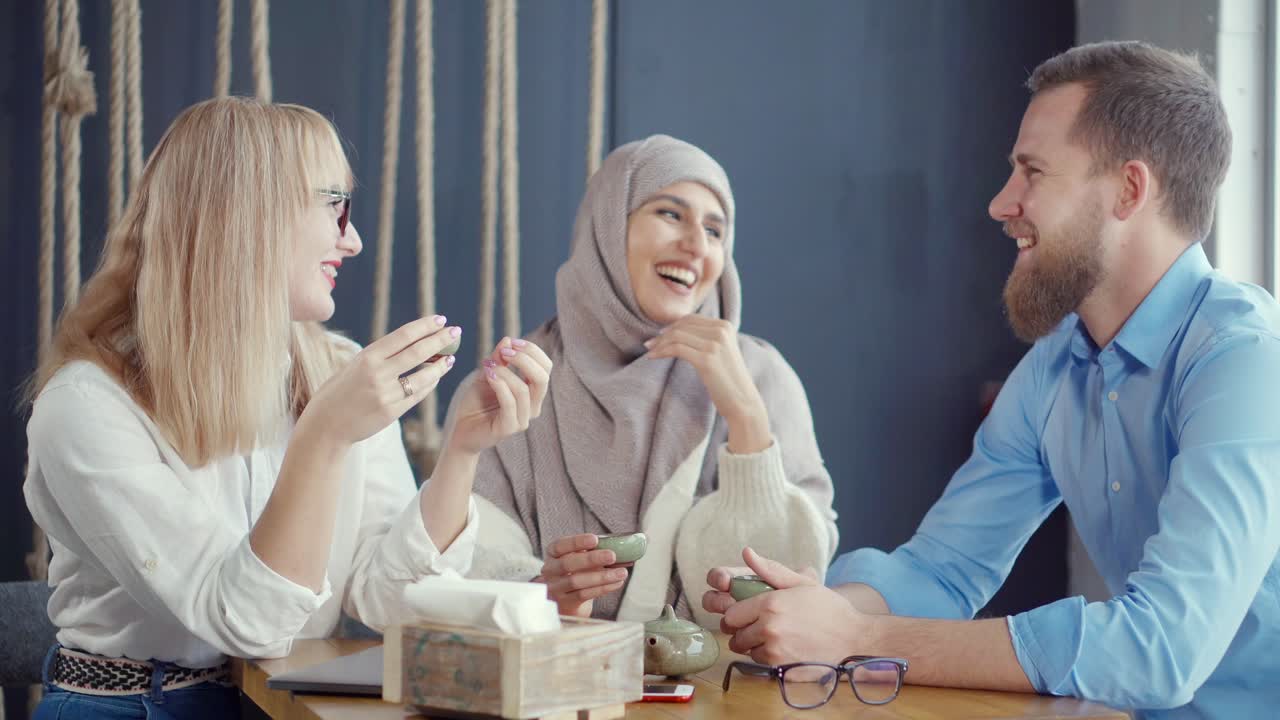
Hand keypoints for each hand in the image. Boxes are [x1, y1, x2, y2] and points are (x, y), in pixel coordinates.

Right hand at [301, 315, 459, 445]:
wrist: (325, 426)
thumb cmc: (338, 392)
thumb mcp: (353, 367)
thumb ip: (379, 357)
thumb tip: (410, 342)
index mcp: (367, 357)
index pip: (403, 335)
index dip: (425, 326)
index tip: (441, 319)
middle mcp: (378, 374)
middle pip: (418, 352)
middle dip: (440, 339)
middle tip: (455, 331)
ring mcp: (386, 394)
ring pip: (423, 376)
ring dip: (440, 366)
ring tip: (450, 358)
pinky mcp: (392, 412)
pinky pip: (418, 395)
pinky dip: (429, 384)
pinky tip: (435, 377)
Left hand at [445, 337, 551, 456]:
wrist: (460, 428)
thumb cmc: (476, 402)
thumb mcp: (487, 374)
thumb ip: (498, 359)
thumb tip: (508, 340)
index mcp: (533, 392)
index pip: (545, 367)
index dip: (532, 351)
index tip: (512, 342)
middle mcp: (533, 406)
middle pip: (543, 377)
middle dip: (525, 359)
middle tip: (505, 352)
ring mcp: (523, 419)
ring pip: (524, 389)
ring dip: (506, 372)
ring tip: (489, 366)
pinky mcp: (509, 428)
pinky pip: (510, 403)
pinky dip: (499, 385)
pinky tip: (488, 375)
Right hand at [534, 534, 629, 616]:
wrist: (567, 601)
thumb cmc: (577, 573)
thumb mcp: (581, 560)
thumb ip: (596, 552)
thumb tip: (624, 550)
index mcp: (553, 554)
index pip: (560, 545)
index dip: (577, 542)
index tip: (595, 539)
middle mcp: (550, 571)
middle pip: (567, 564)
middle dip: (591, 559)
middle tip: (612, 556)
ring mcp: (555, 588)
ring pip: (577, 581)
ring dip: (602, 576)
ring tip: (622, 573)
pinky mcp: (565, 603)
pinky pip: (584, 594)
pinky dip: (603, 588)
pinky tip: (617, 583)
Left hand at [643, 316, 770, 452]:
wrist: (743, 402)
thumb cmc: (728, 381)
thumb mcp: (721, 352)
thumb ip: (707, 339)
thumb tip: (678, 332)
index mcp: (725, 326)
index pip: (691, 319)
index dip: (672, 326)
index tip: (660, 336)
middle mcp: (721, 331)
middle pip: (682, 326)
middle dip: (663, 334)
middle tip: (649, 344)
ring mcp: (715, 344)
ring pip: (677, 336)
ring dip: (659, 343)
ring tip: (650, 351)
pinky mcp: (707, 359)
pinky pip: (676, 348)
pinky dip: (661, 351)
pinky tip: (652, 357)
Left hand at [714, 548, 858, 665]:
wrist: (855, 639)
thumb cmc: (829, 608)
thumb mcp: (802, 583)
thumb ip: (770, 569)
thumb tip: (746, 552)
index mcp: (769, 605)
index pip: (731, 615)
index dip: (738, 616)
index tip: (747, 616)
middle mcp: (769, 629)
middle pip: (736, 636)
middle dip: (744, 632)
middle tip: (761, 627)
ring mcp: (776, 652)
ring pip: (748, 652)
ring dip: (756, 646)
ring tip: (777, 638)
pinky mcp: (783, 670)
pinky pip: (763, 665)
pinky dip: (769, 659)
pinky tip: (786, 650)